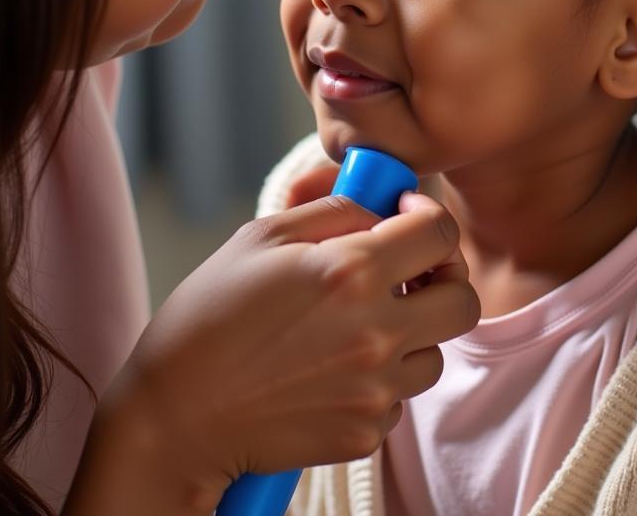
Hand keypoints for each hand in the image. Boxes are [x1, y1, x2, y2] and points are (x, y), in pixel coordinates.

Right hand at [90, 193, 477, 508]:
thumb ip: (335, 211)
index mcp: (351, 273)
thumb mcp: (262, 238)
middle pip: (463, 299)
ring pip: (435, 352)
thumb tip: (382, 204)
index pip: (440, 232)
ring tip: (361, 325)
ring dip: (412, 333)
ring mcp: (375, 388)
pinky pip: (400, 396)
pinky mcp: (365, 433)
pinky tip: (335, 368)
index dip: (428, 216)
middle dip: (443, 279)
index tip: (406, 217)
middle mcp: (376, 332)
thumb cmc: (207, 320)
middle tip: (408, 273)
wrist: (173, 421)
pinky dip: (381, 378)